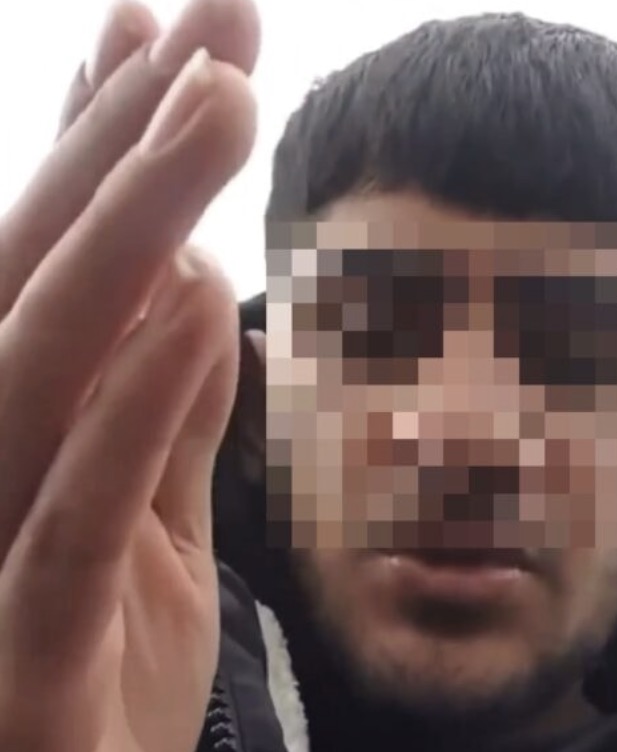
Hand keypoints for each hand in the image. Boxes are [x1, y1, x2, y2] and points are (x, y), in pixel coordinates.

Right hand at [0, 1, 258, 750]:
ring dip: (134, 221)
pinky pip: (75, 516)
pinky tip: (200, 296)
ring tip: (215, 97)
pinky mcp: (24, 647)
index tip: (177, 45)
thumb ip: (169, 411)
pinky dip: (136, 405)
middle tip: (214, 26)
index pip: (75, 264)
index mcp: (29, 431)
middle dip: (131, 140)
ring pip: (50, 359)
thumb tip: (189, 279)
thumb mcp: (156, 523)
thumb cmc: (106, 664)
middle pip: (57, 271)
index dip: (116, 147)